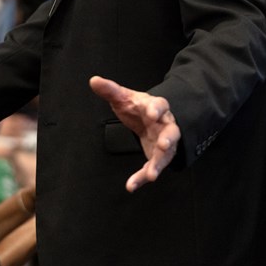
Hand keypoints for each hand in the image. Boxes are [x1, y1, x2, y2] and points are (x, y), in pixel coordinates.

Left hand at [89, 76, 179, 192]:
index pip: (160, 105)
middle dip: (169, 139)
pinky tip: (132, 185)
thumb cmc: (138, 107)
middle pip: (171, 132)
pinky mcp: (158, 157)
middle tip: (164, 145)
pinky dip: (142, 178)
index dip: (156, 109)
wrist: (151, 118)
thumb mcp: (124, 97)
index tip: (151, 112)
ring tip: (152, 175)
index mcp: (156, 108)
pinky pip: (151, 168)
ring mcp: (164, 143)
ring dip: (159, 164)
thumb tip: (94, 80)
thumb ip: (110, 90)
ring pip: (166, 155)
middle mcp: (164, 126)